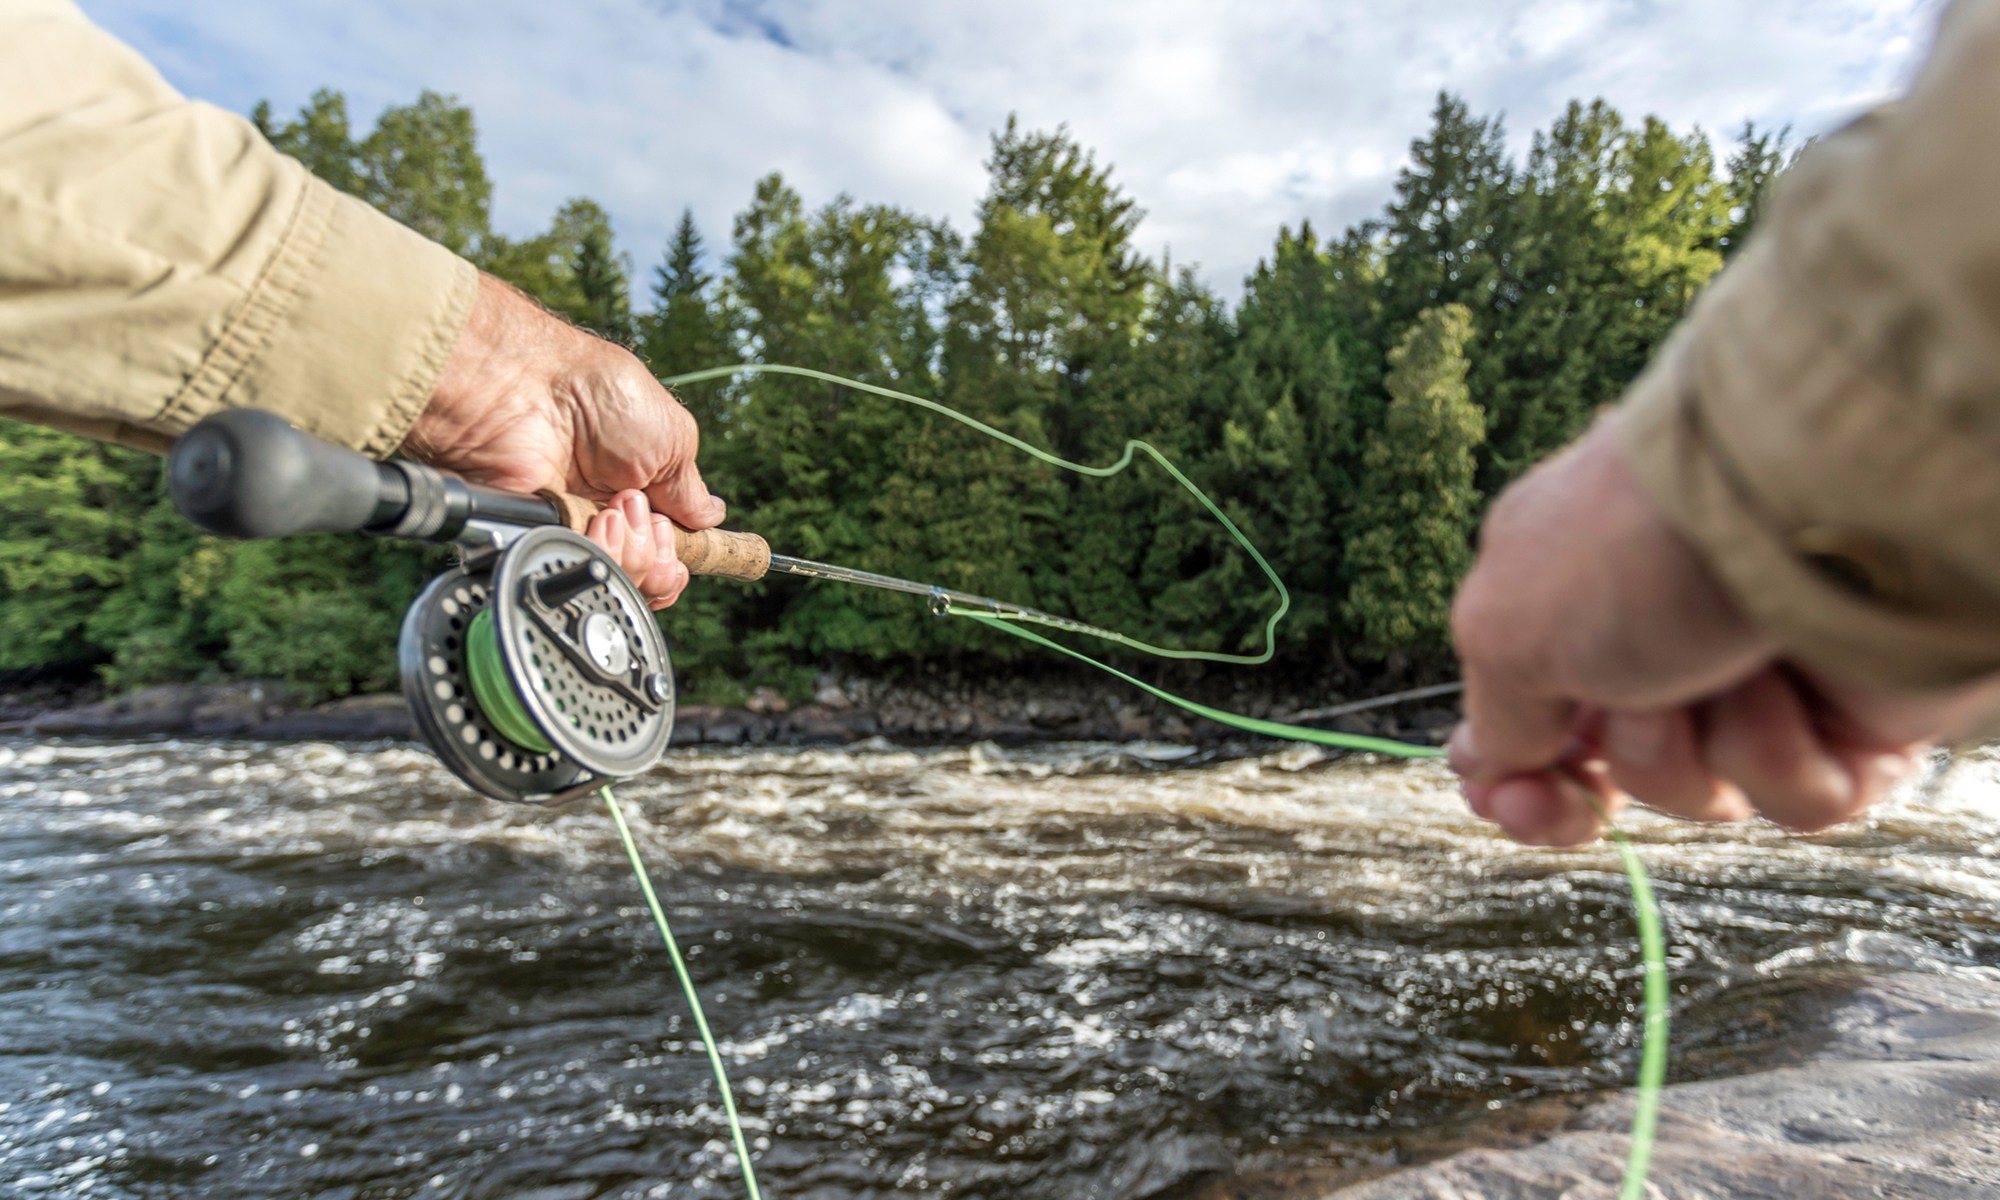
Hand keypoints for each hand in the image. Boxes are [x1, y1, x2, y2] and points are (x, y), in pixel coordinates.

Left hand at [404, 273, 725, 608]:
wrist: (535, 389)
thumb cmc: (601, 395)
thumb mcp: (671, 437)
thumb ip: (690, 490)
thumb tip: (711, 518)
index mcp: (639, 491)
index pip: (665, 551)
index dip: (678, 556)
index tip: (680, 537)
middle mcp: (607, 515)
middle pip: (648, 577)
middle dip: (661, 555)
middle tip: (647, 517)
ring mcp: (575, 530)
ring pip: (622, 581)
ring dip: (634, 552)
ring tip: (617, 510)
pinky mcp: (544, 539)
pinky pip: (584, 573)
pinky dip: (603, 555)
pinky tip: (601, 523)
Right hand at [1447, 414, 1999, 844]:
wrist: (1800, 507)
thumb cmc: (1635, 550)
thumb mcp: (1505, 629)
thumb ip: (1494, 716)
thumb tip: (1484, 760)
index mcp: (1574, 606)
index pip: (1537, 718)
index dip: (1518, 773)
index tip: (1506, 800)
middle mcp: (1666, 644)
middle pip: (1617, 774)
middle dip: (1587, 794)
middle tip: (1577, 793)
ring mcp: (1758, 683)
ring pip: (1700, 792)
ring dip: (1683, 749)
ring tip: (1711, 667)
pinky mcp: (1846, 722)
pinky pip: (1794, 796)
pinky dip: (1778, 753)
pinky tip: (1784, 685)